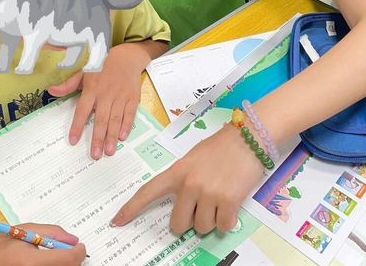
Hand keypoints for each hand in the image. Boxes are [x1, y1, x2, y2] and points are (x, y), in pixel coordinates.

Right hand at [0, 222, 85, 265]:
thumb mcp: (25, 230)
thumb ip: (51, 233)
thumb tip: (72, 240)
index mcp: (30, 262)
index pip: (68, 260)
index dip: (79, 252)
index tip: (80, 246)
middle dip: (71, 259)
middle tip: (66, 251)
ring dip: (62, 265)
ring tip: (50, 257)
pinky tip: (43, 263)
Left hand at [48, 43, 144, 159]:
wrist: (126, 57)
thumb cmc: (101, 66)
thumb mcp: (83, 72)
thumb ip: (67, 85)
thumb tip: (51, 91)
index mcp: (92, 89)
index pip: (82, 110)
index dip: (77, 126)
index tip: (73, 141)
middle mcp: (106, 95)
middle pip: (101, 119)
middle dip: (98, 138)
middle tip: (95, 155)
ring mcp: (120, 97)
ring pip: (115, 119)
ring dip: (112, 136)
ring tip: (109, 151)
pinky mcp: (132, 98)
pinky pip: (130, 114)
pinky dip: (127, 125)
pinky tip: (122, 137)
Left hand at [111, 124, 264, 234]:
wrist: (248, 138)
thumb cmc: (221, 146)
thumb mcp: (193, 158)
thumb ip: (183, 178)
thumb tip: (183, 204)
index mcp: (177, 171)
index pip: (148, 192)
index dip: (131, 208)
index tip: (117, 221)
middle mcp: (189, 184)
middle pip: (178, 223)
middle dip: (187, 223)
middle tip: (198, 210)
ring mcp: (208, 193)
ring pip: (201, 228)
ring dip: (210, 221)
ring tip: (218, 201)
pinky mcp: (229, 201)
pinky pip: (223, 226)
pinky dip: (227, 221)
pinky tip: (230, 206)